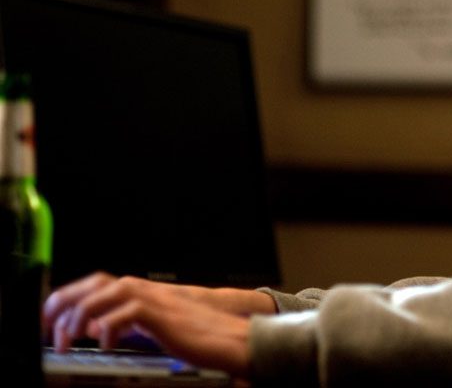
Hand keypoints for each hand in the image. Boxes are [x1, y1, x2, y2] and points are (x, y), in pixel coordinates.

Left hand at [43, 272, 276, 377]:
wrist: (226, 336)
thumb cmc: (194, 333)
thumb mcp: (152, 324)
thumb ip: (127, 321)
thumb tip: (96, 328)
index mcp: (139, 289)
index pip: (94, 284)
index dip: (66, 297)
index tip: (50, 318)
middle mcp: (141, 288)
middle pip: (91, 284)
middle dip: (63, 304)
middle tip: (50, 329)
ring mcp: (150, 298)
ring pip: (100, 297)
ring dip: (77, 319)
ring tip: (70, 341)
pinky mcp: (157, 313)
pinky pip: (120, 316)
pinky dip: (105, 330)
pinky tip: (104, 344)